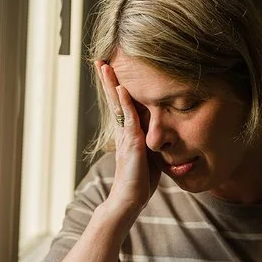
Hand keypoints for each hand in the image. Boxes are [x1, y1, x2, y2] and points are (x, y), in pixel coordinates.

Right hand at [98, 62, 160, 216]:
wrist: (130, 200)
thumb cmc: (140, 182)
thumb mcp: (149, 157)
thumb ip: (152, 142)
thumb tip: (161, 134)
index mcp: (128, 134)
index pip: (122, 106)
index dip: (118, 88)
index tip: (112, 71)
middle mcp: (123, 132)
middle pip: (115, 100)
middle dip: (108, 81)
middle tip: (100, 61)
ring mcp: (125, 137)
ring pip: (118, 105)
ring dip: (112, 85)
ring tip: (105, 66)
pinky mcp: (132, 144)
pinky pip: (129, 119)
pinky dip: (125, 103)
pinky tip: (123, 89)